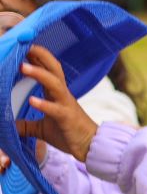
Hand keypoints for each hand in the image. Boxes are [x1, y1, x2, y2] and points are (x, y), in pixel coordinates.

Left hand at [17, 45, 96, 162]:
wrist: (91, 146)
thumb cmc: (69, 134)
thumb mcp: (42, 129)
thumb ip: (25, 125)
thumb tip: (7, 126)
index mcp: (56, 94)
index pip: (48, 71)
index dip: (37, 58)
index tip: (24, 46)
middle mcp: (62, 95)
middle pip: (54, 70)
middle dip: (41, 56)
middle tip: (25, 46)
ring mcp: (66, 105)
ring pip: (54, 84)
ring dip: (39, 74)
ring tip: (22, 67)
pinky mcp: (67, 118)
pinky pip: (55, 109)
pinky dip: (44, 104)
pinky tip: (32, 100)